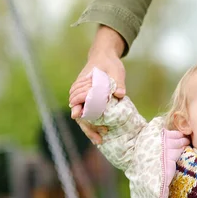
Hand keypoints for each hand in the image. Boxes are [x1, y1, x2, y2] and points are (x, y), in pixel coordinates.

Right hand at [69, 26, 125, 143]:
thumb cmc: (109, 63)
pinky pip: (88, 115)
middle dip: (87, 127)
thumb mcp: (116, 70)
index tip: (81, 118)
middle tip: (98, 139)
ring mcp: (84, 98)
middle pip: (78, 113)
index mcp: (83, 85)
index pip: (76, 100)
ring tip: (100, 140)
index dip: (79, 111)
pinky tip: (100, 133)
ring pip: (83, 117)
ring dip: (89, 128)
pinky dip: (93, 124)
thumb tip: (120, 94)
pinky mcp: (90, 102)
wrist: (104, 57)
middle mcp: (80, 92)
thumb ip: (118, 82)